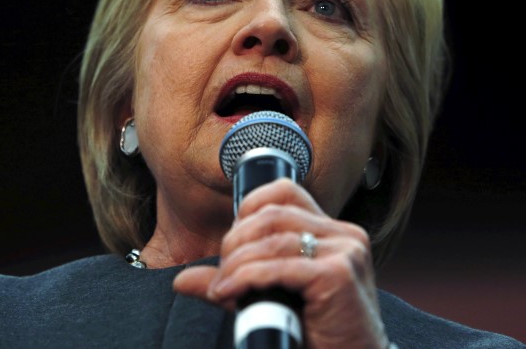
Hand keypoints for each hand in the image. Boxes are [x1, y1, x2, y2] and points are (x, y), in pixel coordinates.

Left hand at [173, 179, 389, 348]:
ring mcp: (346, 252)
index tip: (231, 247)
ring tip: (222, 288)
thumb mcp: (269, 300)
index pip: (283, 192)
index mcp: (334, 232)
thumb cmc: (319, 335)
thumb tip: (182, 280)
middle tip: (222, 275)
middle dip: (234, 242)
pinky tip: (229, 292)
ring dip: (236, 263)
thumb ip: (232, 282)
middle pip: (271, 215)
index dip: (248, 210)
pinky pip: (279, 266)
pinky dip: (245, 277)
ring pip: (272, 239)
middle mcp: (344, 235)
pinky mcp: (339, 275)